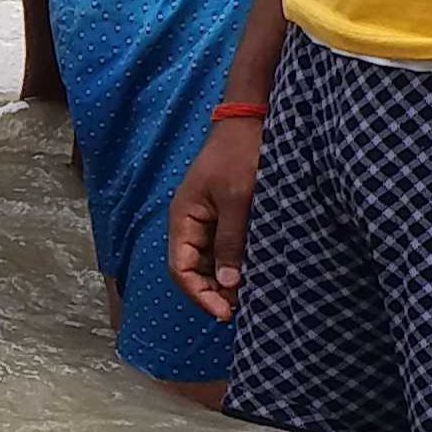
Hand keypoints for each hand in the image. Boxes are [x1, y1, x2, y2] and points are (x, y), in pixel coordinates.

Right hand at [167, 120, 261, 321]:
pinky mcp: (224, 214)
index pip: (180, 268)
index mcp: (183, 217)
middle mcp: (190, 222)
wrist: (251, 121)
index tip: (225, 311)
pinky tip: (251, 272)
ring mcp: (207, 218)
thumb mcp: (237, 200)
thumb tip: (227, 284)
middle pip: (193, 269)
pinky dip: (234, 264)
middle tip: (241, 308)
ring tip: (249, 295)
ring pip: (209, 261)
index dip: (199, 294)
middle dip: (212, 291)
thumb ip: (230, 242)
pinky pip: (223, 247)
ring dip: (224, 280)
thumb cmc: (240, 155)